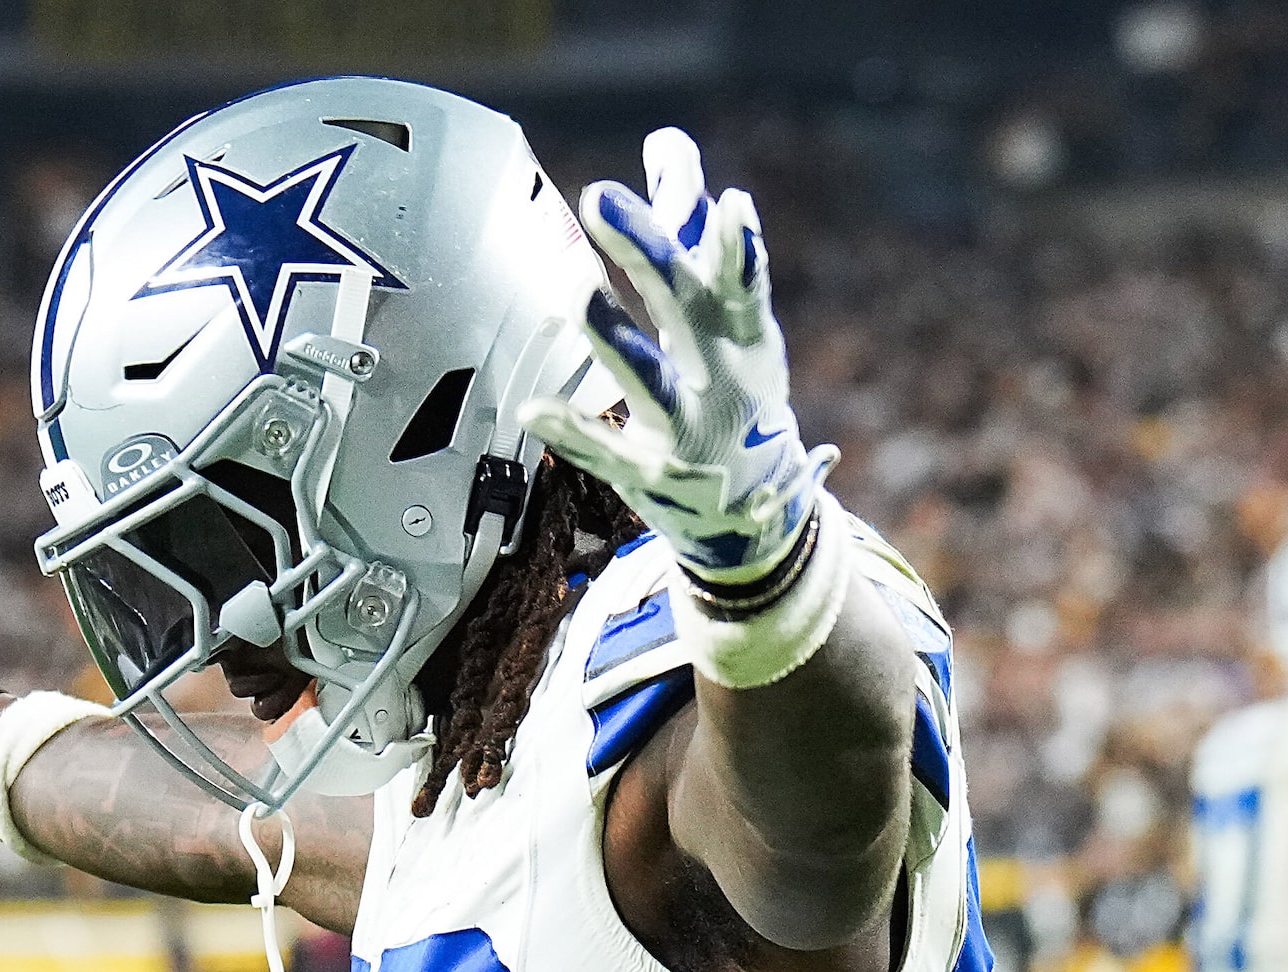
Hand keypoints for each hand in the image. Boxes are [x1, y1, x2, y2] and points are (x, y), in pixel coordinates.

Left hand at [519, 128, 830, 582]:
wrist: (755, 511)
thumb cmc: (732, 385)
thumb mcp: (723, 314)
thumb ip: (689, 229)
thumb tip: (666, 144)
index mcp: (743, 334)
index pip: (738, 281)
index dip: (736, 247)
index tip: (731, 205)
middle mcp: (723, 379)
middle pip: (686, 308)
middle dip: (651, 254)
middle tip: (602, 199)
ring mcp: (689, 431)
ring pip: (651, 382)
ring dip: (616, 339)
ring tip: (578, 295)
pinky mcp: (650, 475)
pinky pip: (605, 452)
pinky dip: (572, 433)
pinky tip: (532, 411)